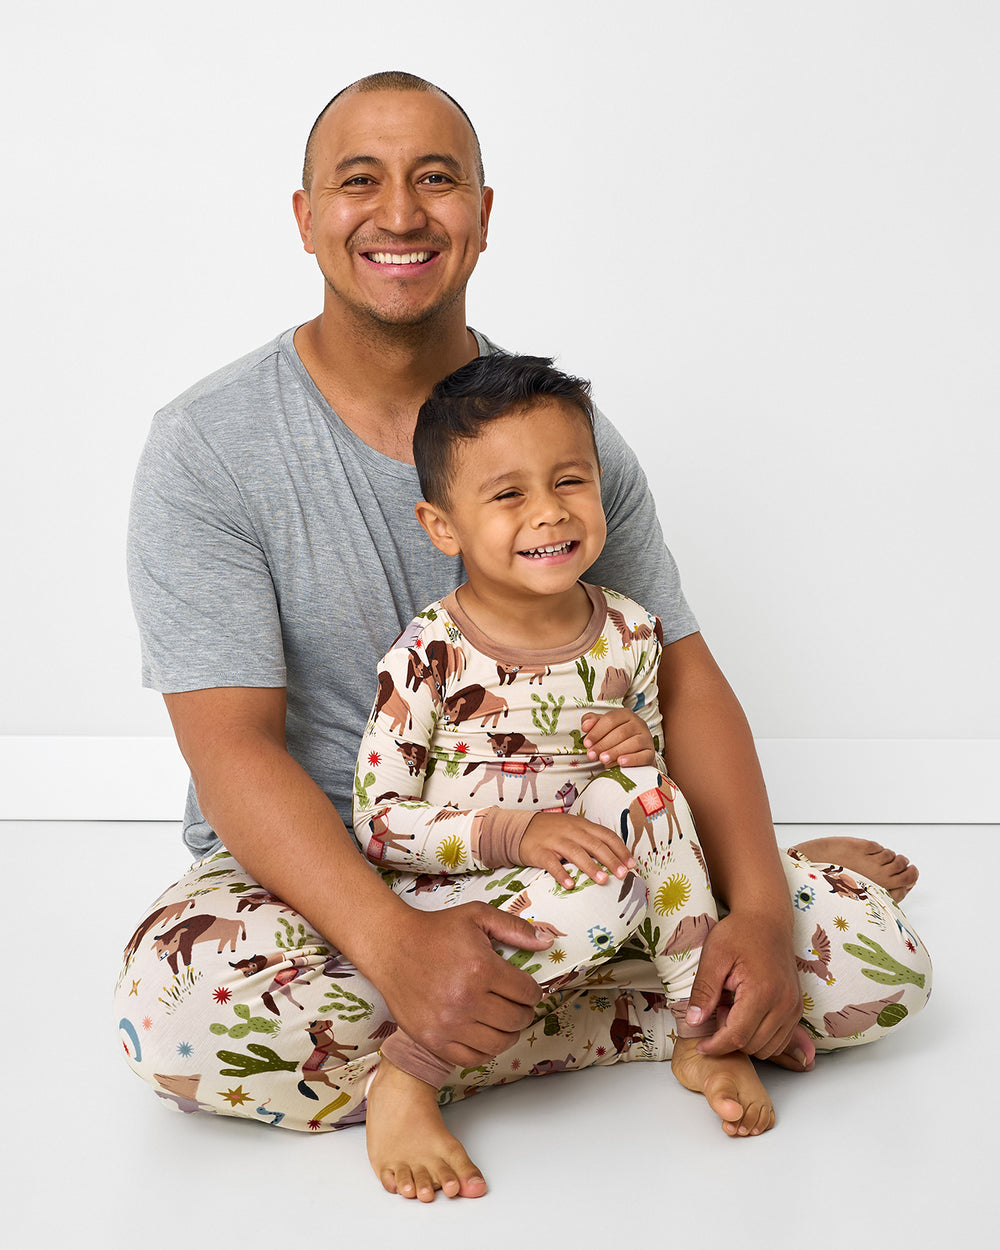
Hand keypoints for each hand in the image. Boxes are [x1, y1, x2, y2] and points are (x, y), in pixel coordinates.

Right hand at [379, 902, 552, 1067]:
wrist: (391, 946)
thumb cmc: (435, 931)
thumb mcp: (477, 916)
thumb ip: (515, 928)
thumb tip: (547, 942)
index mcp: (481, 968)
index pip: (527, 993)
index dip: (533, 991)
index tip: (527, 990)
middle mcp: (466, 1000)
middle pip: (517, 1020)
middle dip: (524, 1011)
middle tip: (518, 1004)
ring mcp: (449, 1024)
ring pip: (499, 1043)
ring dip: (508, 1033)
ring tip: (504, 1020)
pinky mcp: (433, 1040)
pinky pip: (472, 1059)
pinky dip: (484, 1050)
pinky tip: (484, 1034)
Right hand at [520, 812, 634, 888]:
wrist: (521, 829)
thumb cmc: (553, 831)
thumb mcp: (574, 828)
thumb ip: (592, 839)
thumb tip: (617, 857)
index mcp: (582, 825)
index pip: (606, 835)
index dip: (620, 850)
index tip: (631, 864)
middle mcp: (571, 831)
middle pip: (595, 845)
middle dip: (611, 860)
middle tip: (623, 875)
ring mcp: (555, 841)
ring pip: (576, 853)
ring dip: (591, 867)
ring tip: (603, 880)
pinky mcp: (540, 852)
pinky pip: (552, 864)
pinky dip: (561, 874)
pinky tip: (570, 885)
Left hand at [581, 709, 655, 767]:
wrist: (634, 752)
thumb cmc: (615, 737)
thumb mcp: (602, 726)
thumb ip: (592, 722)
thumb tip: (585, 725)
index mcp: (625, 714)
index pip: (610, 719)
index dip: (597, 731)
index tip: (586, 743)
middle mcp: (638, 723)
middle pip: (621, 732)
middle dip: (603, 744)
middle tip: (591, 755)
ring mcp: (646, 738)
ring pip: (633, 743)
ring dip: (615, 751)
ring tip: (602, 759)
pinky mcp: (650, 753)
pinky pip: (643, 755)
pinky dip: (632, 759)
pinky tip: (620, 762)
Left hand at [683, 911, 801, 1061]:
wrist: (766, 920)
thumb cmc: (739, 933)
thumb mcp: (714, 957)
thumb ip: (704, 991)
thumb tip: (694, 1021)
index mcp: (762, 991)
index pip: (737, 1036)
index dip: (716, 1047)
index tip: (701, 1046)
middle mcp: (783, 1004)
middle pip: (753, 1046)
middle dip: (730, 1040)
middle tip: (717, 1012)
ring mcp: (793, 1007)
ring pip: (768, 1048)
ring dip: (746, 1040)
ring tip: (732, 1010)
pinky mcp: (796, 1008)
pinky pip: (780, 1039)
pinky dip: (761, 1038)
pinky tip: (746, 1015)